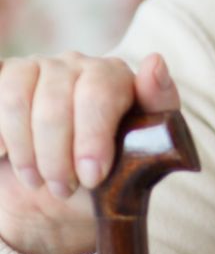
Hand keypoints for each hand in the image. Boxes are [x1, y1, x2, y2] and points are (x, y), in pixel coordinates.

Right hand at [0, 52, 178, 253]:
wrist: (66, 191)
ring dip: (26, 152)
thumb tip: (155, 62)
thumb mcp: (146, 149)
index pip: (100, 94)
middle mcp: (76, 64)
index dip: (92, 139)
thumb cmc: (113, 170)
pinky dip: (0, 136)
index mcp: (116, 76)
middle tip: (64, 189)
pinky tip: (5, 155)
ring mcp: (36, 68)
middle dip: (57, 156)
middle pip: (56, 104)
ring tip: (38, 181)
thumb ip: (159, 106)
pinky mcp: (6, 79)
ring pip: (17, 102)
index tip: (93, 176)